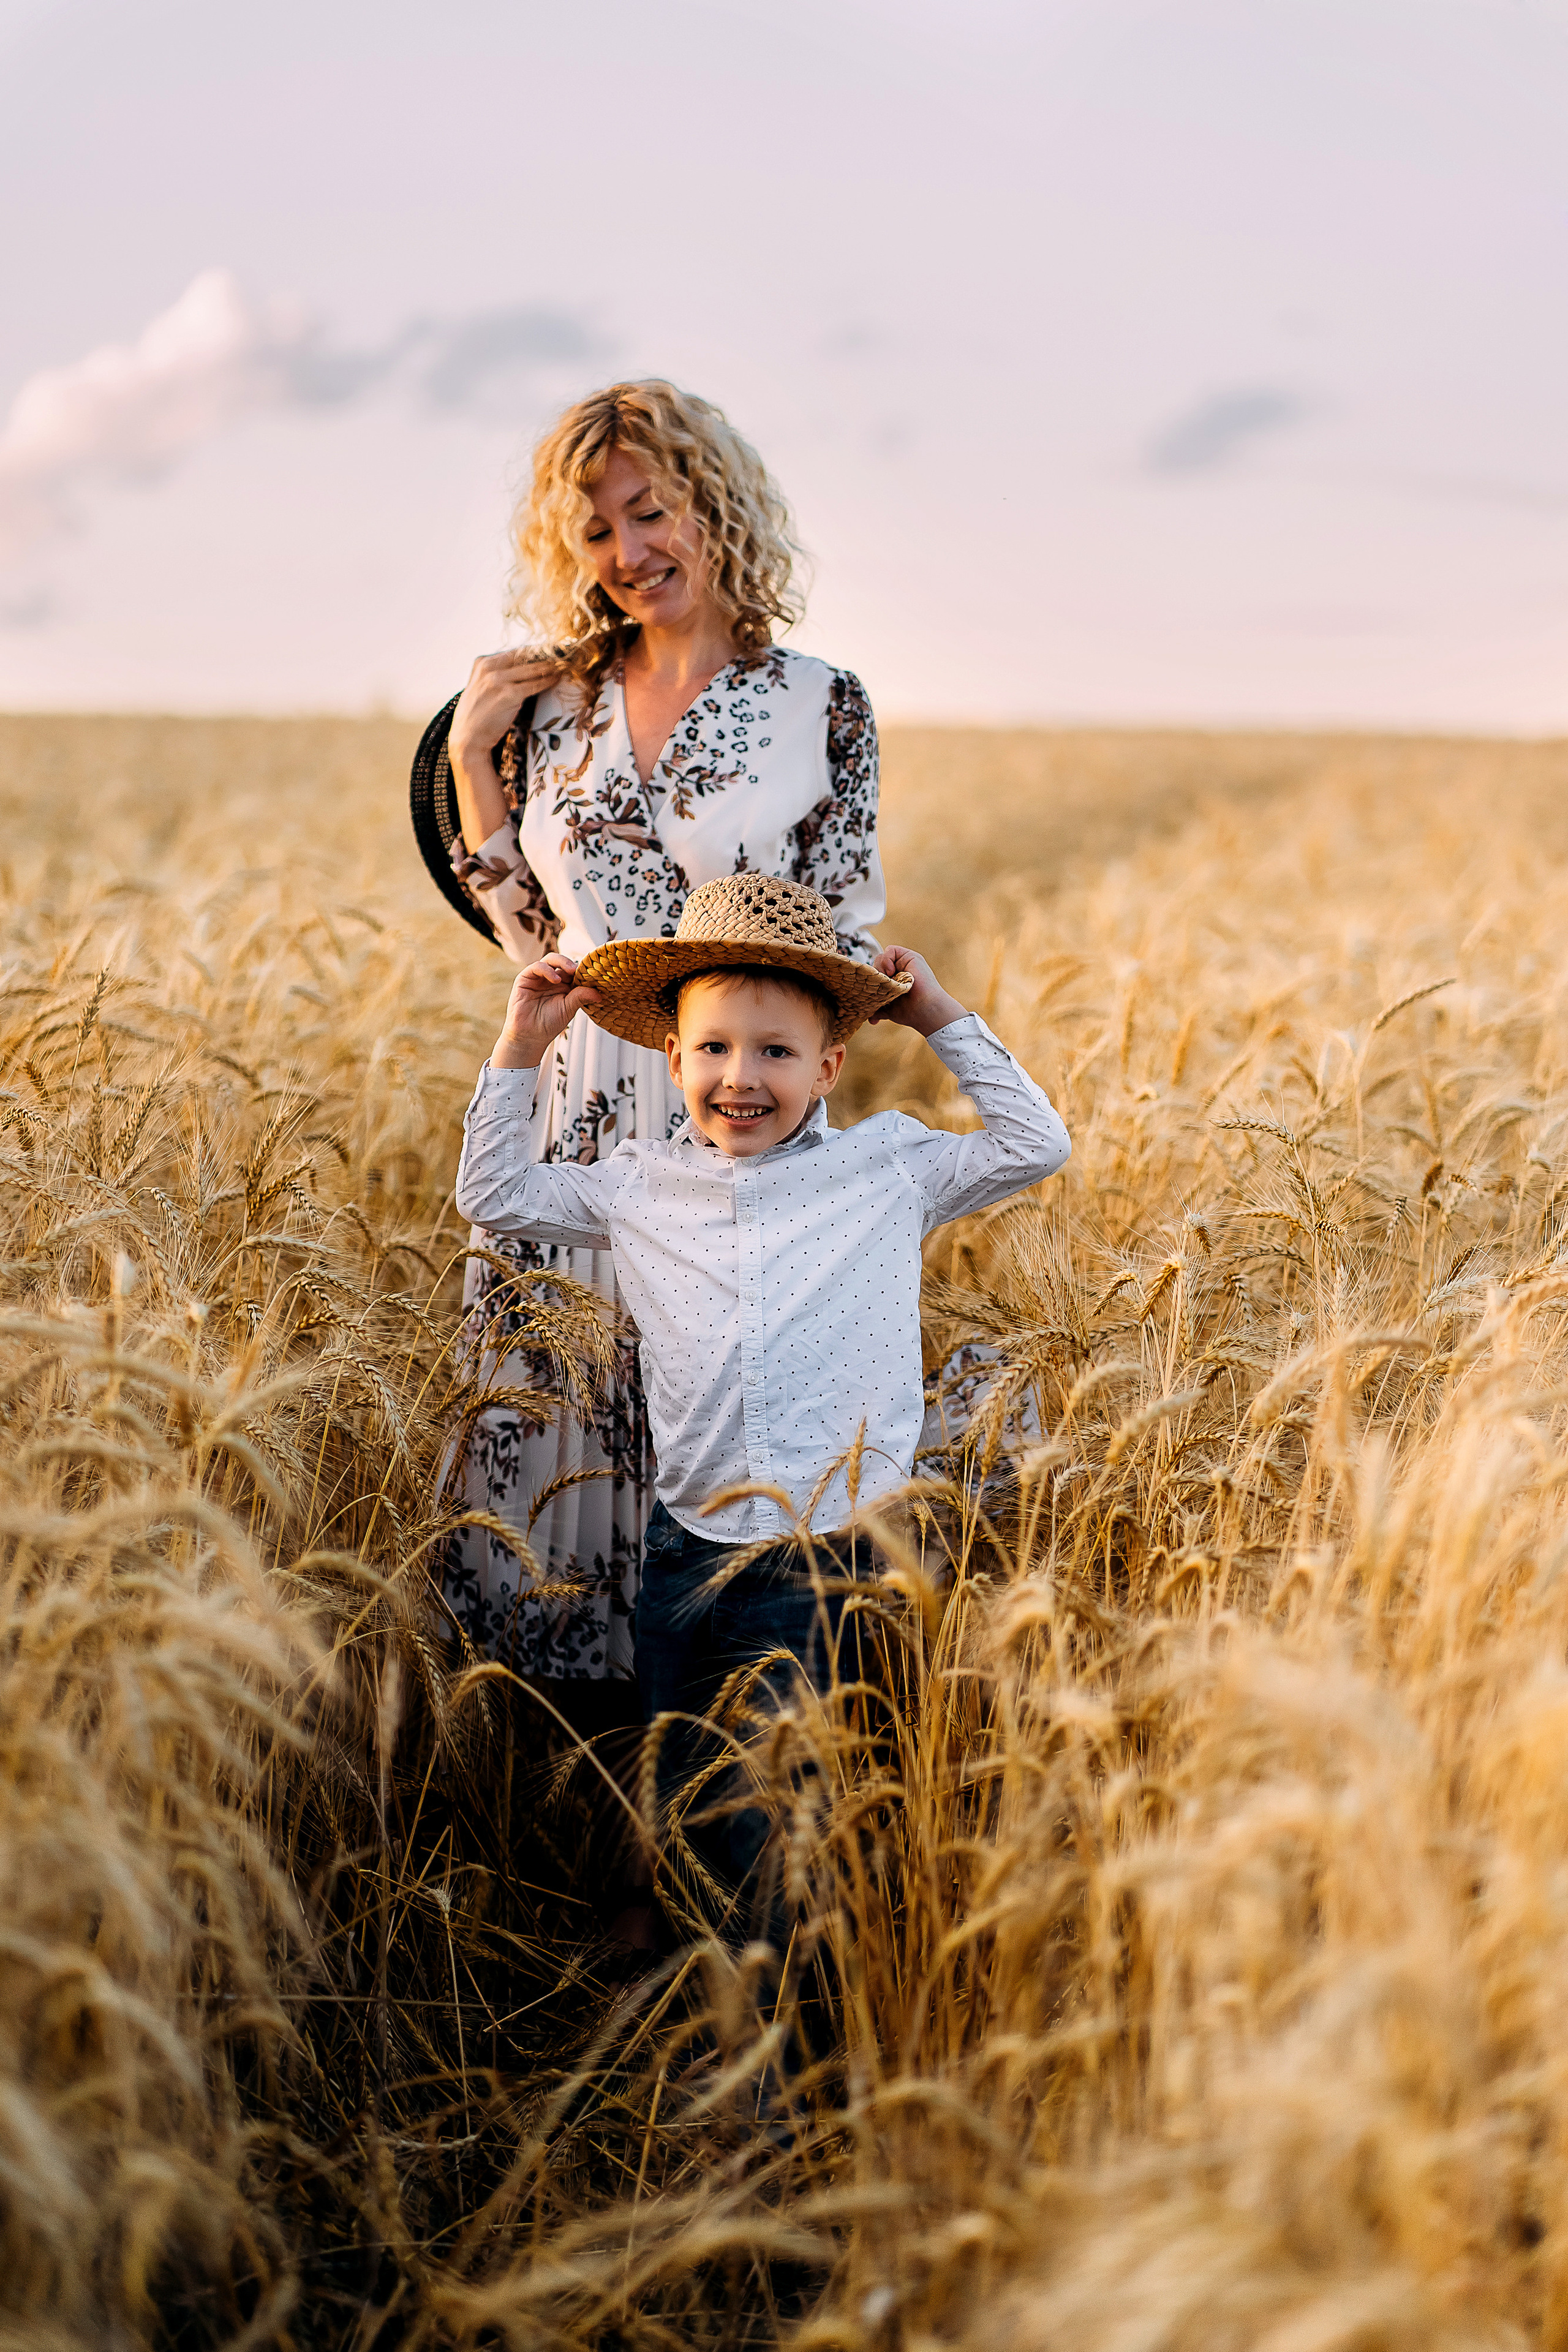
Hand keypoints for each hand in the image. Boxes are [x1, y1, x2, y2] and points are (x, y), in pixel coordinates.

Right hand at [449, 647, 562, 771]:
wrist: (467, 738)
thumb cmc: (478, 715)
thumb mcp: (482, 686)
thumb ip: (497, 674)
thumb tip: (522, 668)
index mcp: (482, 662)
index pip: (514, 652)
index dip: (535, 651)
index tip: (550, 651)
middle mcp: (489, 667)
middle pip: (525, 655)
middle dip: (545, 655)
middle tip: (562, 654)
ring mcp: (498, 680)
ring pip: (533, 668)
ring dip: (551, 666)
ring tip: (564, 664)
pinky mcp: (508, 695)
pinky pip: (535, 684)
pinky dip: (548, 680)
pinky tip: (557, 678)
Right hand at [491, 954, 600, 1069]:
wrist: (530, 1036)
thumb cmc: (548, 1023)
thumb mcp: (568, 1009)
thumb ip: (581, 997)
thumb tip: (600, 993)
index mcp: (564, 985)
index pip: (574, 971)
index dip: (582, 970)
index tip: (593, 973)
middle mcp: (551, 978)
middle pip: (563, 962)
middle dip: (573, 963)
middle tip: (582, 969)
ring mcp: (538, 977)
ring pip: (550, 959)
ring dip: (562, 962)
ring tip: (571, 971)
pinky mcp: (525, 978)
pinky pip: (536, 967)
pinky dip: (547, 970)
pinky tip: (556, 979)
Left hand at [868, 945, 967, 1037]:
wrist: (924, 1009)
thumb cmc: (912, 1011)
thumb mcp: (889, 1010)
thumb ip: (878, 1009)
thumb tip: (870, 1018)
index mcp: (892, 982)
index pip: (874, 975)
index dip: (870, 982)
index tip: (873, 993)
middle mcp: (898, 972)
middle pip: (875, 966)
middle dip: (874, 977)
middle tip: (881, 987)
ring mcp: (903, 964)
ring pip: (880, 958)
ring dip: (880, 969)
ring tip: (887, 981)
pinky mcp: (910, 957)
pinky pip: (890, 949)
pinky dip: (886, 959)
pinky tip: (891, 971)